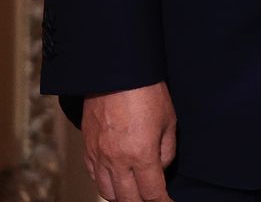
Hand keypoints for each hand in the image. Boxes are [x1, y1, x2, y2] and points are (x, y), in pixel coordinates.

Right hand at [82, 81, 176, 201]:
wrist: (116, 74)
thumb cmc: (147, 93)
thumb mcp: (169, 121)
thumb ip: (166, 151)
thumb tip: (160, 169)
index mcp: (141, 154)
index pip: (151, 193)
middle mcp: (116, 160)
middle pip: (127, 198)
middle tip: (152, 199)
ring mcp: (99, 155)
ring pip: (107, 191)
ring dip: (122, 197)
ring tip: (135, 194)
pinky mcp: (88, 148)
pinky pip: (94, 176)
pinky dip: (105, 184)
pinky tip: (115, 181)